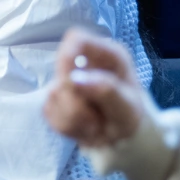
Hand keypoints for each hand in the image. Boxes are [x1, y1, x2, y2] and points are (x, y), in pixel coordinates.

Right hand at [44, 29, 144, 147]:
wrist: (124, 141)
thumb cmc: (131, 117)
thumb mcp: (128, 109)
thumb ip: (106, 91)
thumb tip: (74, 78)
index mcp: (106, 55)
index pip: (76, 39)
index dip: (67, 55)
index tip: (69, 81)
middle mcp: (83, 64)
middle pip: (60, 72)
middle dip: (74, 101)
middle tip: (96, 120)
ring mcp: (66, 81)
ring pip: (53, 96)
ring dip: (74, 119)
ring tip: (96, 126)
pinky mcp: (55, 100)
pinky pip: (49, 113)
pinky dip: (68, 127)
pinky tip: (85, 128)